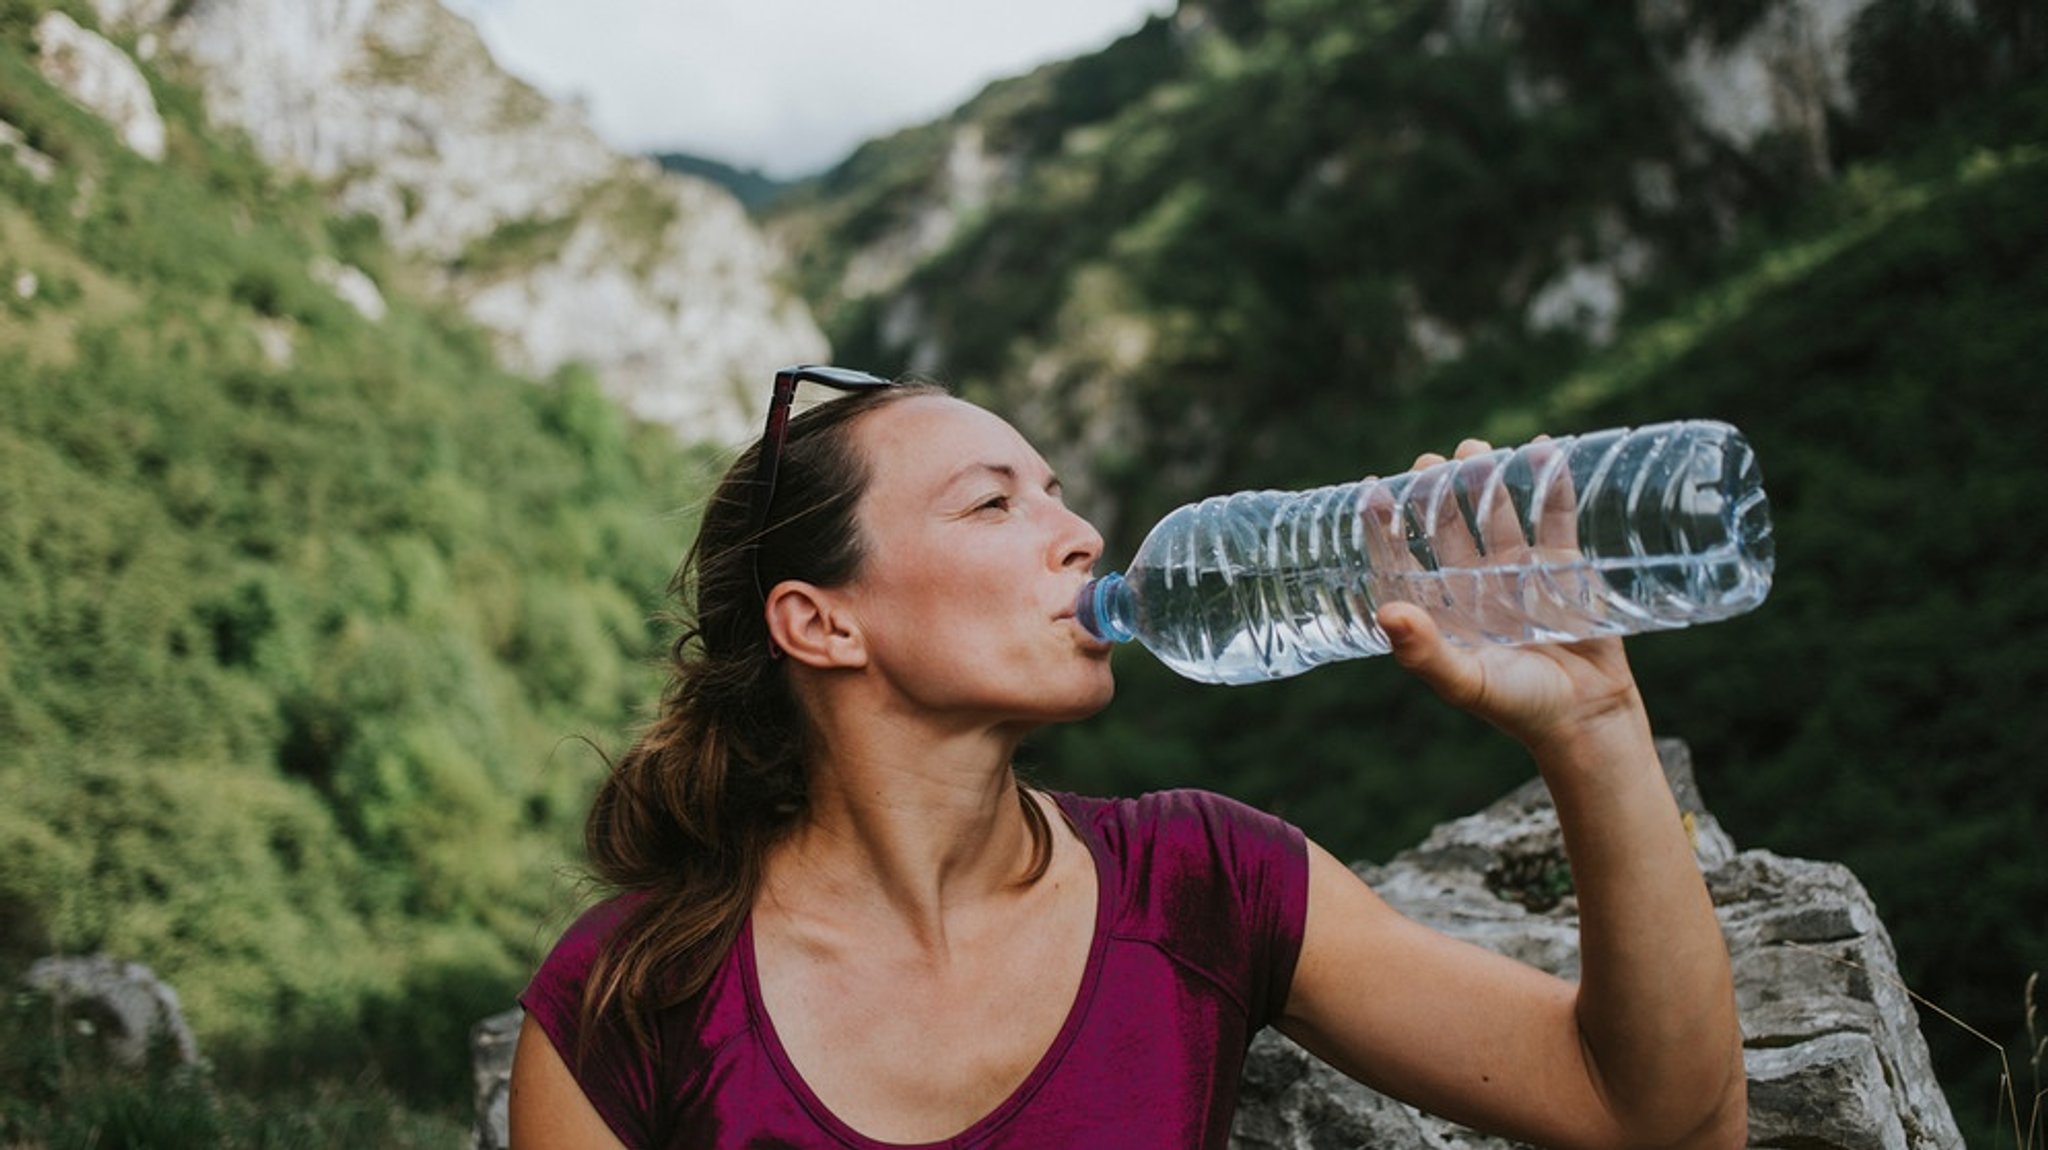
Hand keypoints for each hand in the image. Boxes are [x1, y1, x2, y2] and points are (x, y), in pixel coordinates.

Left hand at [1365, 438, 1645, 754]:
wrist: (1588, 717)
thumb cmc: (1520, 706)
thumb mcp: (1467, 683)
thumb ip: (1424, 653)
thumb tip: (1385, 613)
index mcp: (1443, 609)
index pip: (1405, 558)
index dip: (1385, 525)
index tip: (1371, 488)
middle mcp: (1475, 584)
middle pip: (1449, 526)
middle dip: (1437, 491)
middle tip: (1430, 461)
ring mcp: (1519, 571)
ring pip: (1497, 513)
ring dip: (1487, 479)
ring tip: (1475, 449)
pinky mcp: (1564, 565)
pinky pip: (1554, 515)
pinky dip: (1550, 483)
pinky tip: (1543, 450)